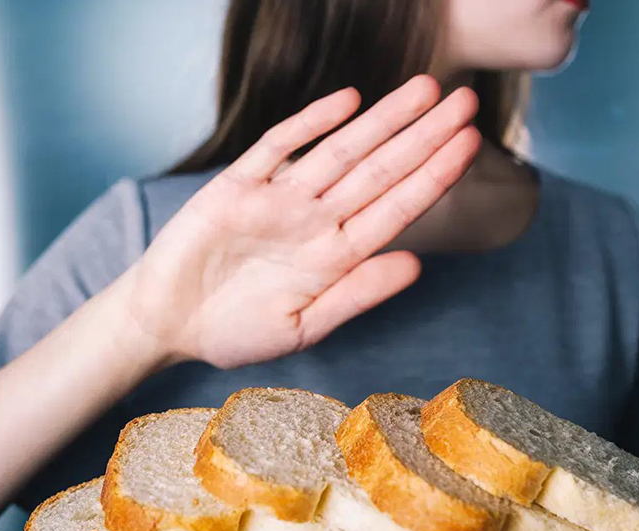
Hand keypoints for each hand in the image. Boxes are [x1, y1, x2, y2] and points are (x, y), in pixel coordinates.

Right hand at [129, 75, 479, 369]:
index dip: (434, 177)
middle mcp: (315, 221)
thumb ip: (356, 295)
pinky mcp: (237, 185)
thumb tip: (416, 265)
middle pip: (380, 170)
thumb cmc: (234, 332)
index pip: (397, 209)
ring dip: (381, 120)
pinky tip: (348, 100)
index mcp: (335, 256)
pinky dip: (311, 123)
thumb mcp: (302, 326)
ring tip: (425, 89)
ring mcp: (278, 200)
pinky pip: (277, 147)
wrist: (167, 322)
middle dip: (424, 136)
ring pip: (339, 151)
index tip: (471, 146)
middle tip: (467, 101)